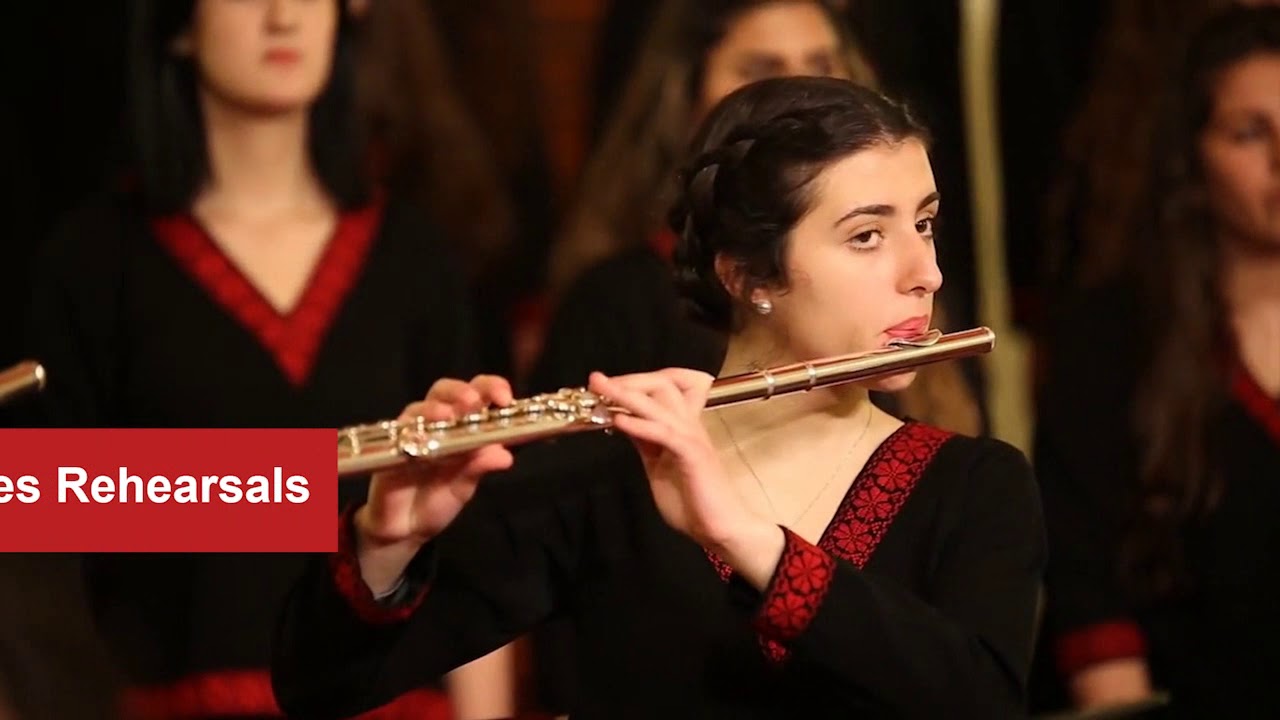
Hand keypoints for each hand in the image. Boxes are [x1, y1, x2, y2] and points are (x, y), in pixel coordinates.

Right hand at [356, 375, 514, 549]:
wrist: (405, 530)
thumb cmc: (436, 501)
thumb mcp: (464, 487)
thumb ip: (479, 468)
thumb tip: (505, 456)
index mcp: (461, 426)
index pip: (476, 394)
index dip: (490, 388)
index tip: (505, 398)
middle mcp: (435, 424)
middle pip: (443, 391)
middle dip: (460, 390)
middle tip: (473, 400)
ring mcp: (410, 433)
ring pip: (418, 408)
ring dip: (434, 408)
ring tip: (447, 415)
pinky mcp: (389, 450)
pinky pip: (397, 436)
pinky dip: (411, 434)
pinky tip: (421, 439)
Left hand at [588, 368, 765, 550]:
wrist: (721, 528)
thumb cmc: (694, 502)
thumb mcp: (658, 466)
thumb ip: (645, 443)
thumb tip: (623, 423)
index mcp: (682, 427)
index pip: (662, 389)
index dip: (632, 383)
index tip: (602, 385)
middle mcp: (689, 425)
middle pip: (662, 385)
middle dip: (628, 380)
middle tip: (597, 380)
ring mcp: (692, 438)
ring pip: (660, 403)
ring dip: (627, 394)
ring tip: (601, 388)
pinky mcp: (693, 454)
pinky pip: (664, 433)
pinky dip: (640, 424)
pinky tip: (620, 421)